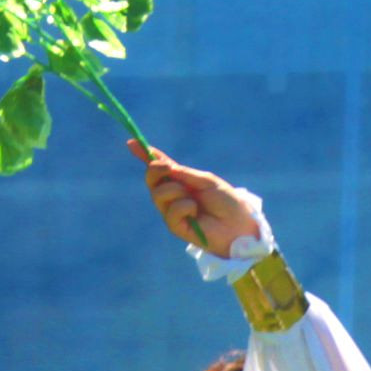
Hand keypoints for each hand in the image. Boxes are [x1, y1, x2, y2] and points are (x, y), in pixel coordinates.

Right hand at [132, 142, 266, 258]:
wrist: (238, 224)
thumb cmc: (227, 202)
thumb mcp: (207, 181)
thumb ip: (185, 174)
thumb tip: (164, 166)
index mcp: (182, 180)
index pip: (160, 167)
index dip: (145, 155)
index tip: (132, 143)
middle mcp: (174, 194)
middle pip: (152, 180)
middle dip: (155, 170)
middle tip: (167, 168)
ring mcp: (172, 210)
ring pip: (158, 194)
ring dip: (175, 191)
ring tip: (193, 200)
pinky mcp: (175, 226)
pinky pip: (170, 211)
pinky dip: (184, 207)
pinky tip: (195, 213)